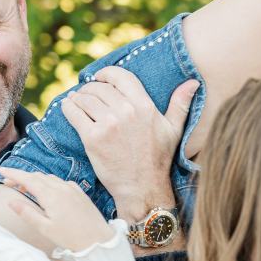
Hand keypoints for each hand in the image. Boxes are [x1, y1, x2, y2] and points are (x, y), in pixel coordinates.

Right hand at [0, 167, 112, 252]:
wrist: (98, 241)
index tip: (1, 170)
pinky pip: (59, 182)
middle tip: (8, 183)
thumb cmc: (72, 238)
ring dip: (34, 180)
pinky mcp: (79, 192)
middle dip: (21, 177)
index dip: (13, 173)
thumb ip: (27, 213)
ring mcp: (72, 188)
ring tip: (23, 188)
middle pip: (37, 176)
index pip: (28, 179)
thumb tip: (12, 201)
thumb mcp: (45, 228)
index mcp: (52, 196)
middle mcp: (62, 188)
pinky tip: (45, 191)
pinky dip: (47, 182)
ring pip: (48, 178)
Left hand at [59, 69, 198, 222]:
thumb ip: (181, 104)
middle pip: (99, 88)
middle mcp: (125, 111)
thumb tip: (193, 82)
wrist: (142, 188)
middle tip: (84, 92)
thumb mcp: (174, 129)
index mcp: (144, 106)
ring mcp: (107, 124)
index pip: (121, 76)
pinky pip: (74, 114)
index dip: (106, 73)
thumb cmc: (158, 160)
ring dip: (77, 96)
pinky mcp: (92, 138)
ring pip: (85, 99)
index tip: (99, 76)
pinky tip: (67, 106)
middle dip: (89, 87)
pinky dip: (68, 107)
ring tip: (75, 99)